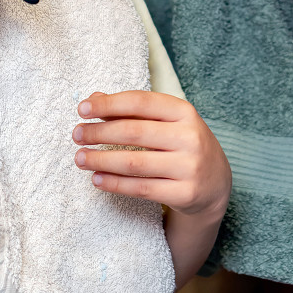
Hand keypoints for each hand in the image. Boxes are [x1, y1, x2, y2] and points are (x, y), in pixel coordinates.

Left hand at [72, 91, 230, 219]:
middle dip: (99, 133)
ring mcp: (189, 167)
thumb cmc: (182, 144)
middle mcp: (190, 137)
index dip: (109, 104)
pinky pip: (141, 188)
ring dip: (101, 160)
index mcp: (184, 111)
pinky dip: (114, 184)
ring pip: (134, 163)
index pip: (140, 102)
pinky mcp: (185, 194)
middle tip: (76, 135)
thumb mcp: (165, 121)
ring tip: (79, 158)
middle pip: (134, 132)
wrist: (217, 183)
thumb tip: (94, 99)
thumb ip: (132, 109)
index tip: (82, 108)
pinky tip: (96, 179)